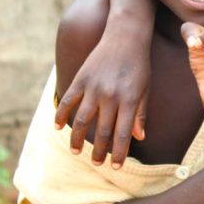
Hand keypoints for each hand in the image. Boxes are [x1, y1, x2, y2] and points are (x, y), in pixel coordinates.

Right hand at [55, 26, 148, 167]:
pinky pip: (68, 101)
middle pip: (103, 131)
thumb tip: (139, 138)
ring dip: (78, 139)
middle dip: (100, 151)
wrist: (125, 37)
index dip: (120, 152)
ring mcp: (93, 87)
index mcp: (130, 100)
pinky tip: (58, 127)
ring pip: (82, 120)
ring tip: (77, 152)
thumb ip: (141, 113)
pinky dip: (61, 114)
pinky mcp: (80, 78)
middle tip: (97, 164)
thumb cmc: (139, 65)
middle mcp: (110, 96)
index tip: (116, 166)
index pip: (123, 133)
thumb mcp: (145, 88)